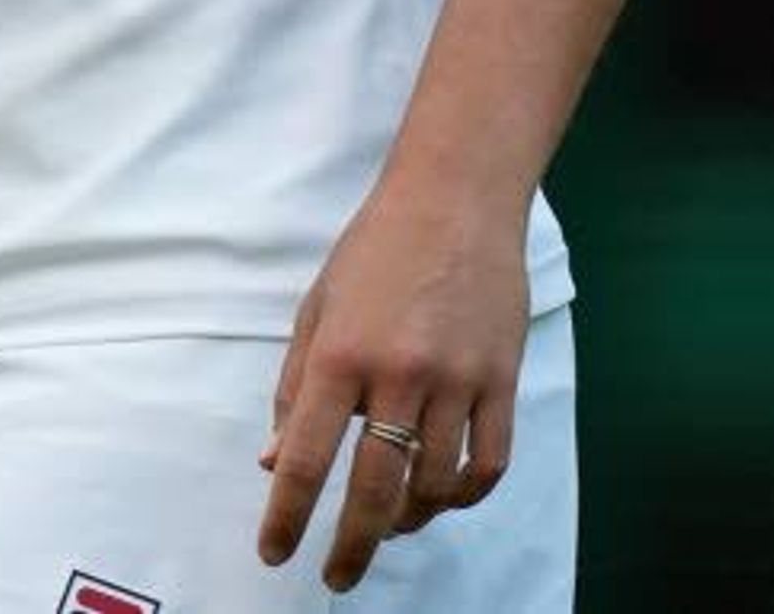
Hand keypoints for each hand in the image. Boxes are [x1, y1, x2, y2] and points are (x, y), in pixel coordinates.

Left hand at [255, 176, 531, 588]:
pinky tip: (444, 496)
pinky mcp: (501, 378)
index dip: (286, 516)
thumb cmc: (376, 248)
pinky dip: (466, 494)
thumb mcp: (317, 309)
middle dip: (351, 546)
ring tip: (390, 524)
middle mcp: (398, 373)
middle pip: (373, 489)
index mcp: (340, 354)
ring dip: (408, 519)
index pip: (304, 457)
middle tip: (337, 575)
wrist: (456, 196)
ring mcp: (457, 379)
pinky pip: (488, 462)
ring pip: (435, 485)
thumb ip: (293, 388)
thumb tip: (272, 463)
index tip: (276, 553)